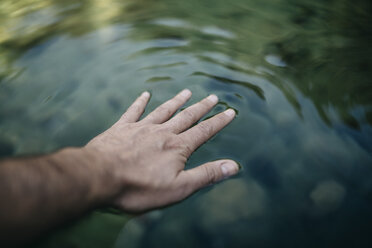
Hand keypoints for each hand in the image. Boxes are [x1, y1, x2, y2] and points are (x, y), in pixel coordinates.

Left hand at [85, 89, 238, 212]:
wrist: (100, 177)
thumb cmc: (140, 187)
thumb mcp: (179, 188)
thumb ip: (206, 175)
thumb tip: (233, 166)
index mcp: (177, 147)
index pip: (204, 132)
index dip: (218, 122)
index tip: (230, 111)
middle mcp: (162, 132)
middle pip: (186, 117)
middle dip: (201, 107)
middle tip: (213, 97)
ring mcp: (141, 128)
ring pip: (164, 110)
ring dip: (177, 101)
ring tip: (187, 91)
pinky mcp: (122, 129)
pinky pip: (134, 111)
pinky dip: (140, 102)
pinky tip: (145, 94)